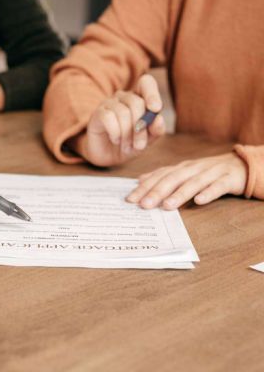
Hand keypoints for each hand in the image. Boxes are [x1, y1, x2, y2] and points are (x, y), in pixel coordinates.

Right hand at [74, 74, 165, 166]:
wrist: (108, 156)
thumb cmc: (130, 144)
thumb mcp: (147, 140)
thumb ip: (156, 130)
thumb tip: (158, 119)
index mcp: (139, 98)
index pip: (146, 82)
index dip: (152, 93)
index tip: (156, 109)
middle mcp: (124, 97)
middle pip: (136, 103)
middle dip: (141, 128)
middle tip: (140, 146)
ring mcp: (109, 103)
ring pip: (123, 112)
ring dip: (127, 134)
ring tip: (127, 146)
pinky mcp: (98, 113)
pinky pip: (109, 118)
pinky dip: (115, 133)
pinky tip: (116, 140)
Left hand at [126, 153, 247, 209]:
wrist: (240, 165)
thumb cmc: (207, 172)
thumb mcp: (184, 172)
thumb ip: (163, 176)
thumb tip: (140, 179)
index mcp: (181, 168)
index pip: (159, 176)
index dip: (144, 187)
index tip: (130, 199)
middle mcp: (194, 168)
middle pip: (173, 179)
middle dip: (157, 191)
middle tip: (144, 205)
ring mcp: (211, 172)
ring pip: (193, 183)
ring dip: (179, 194)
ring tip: (167, 205)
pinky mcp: (228, 179)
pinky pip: (218, 186)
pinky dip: (208, 193)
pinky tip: (199, 201)